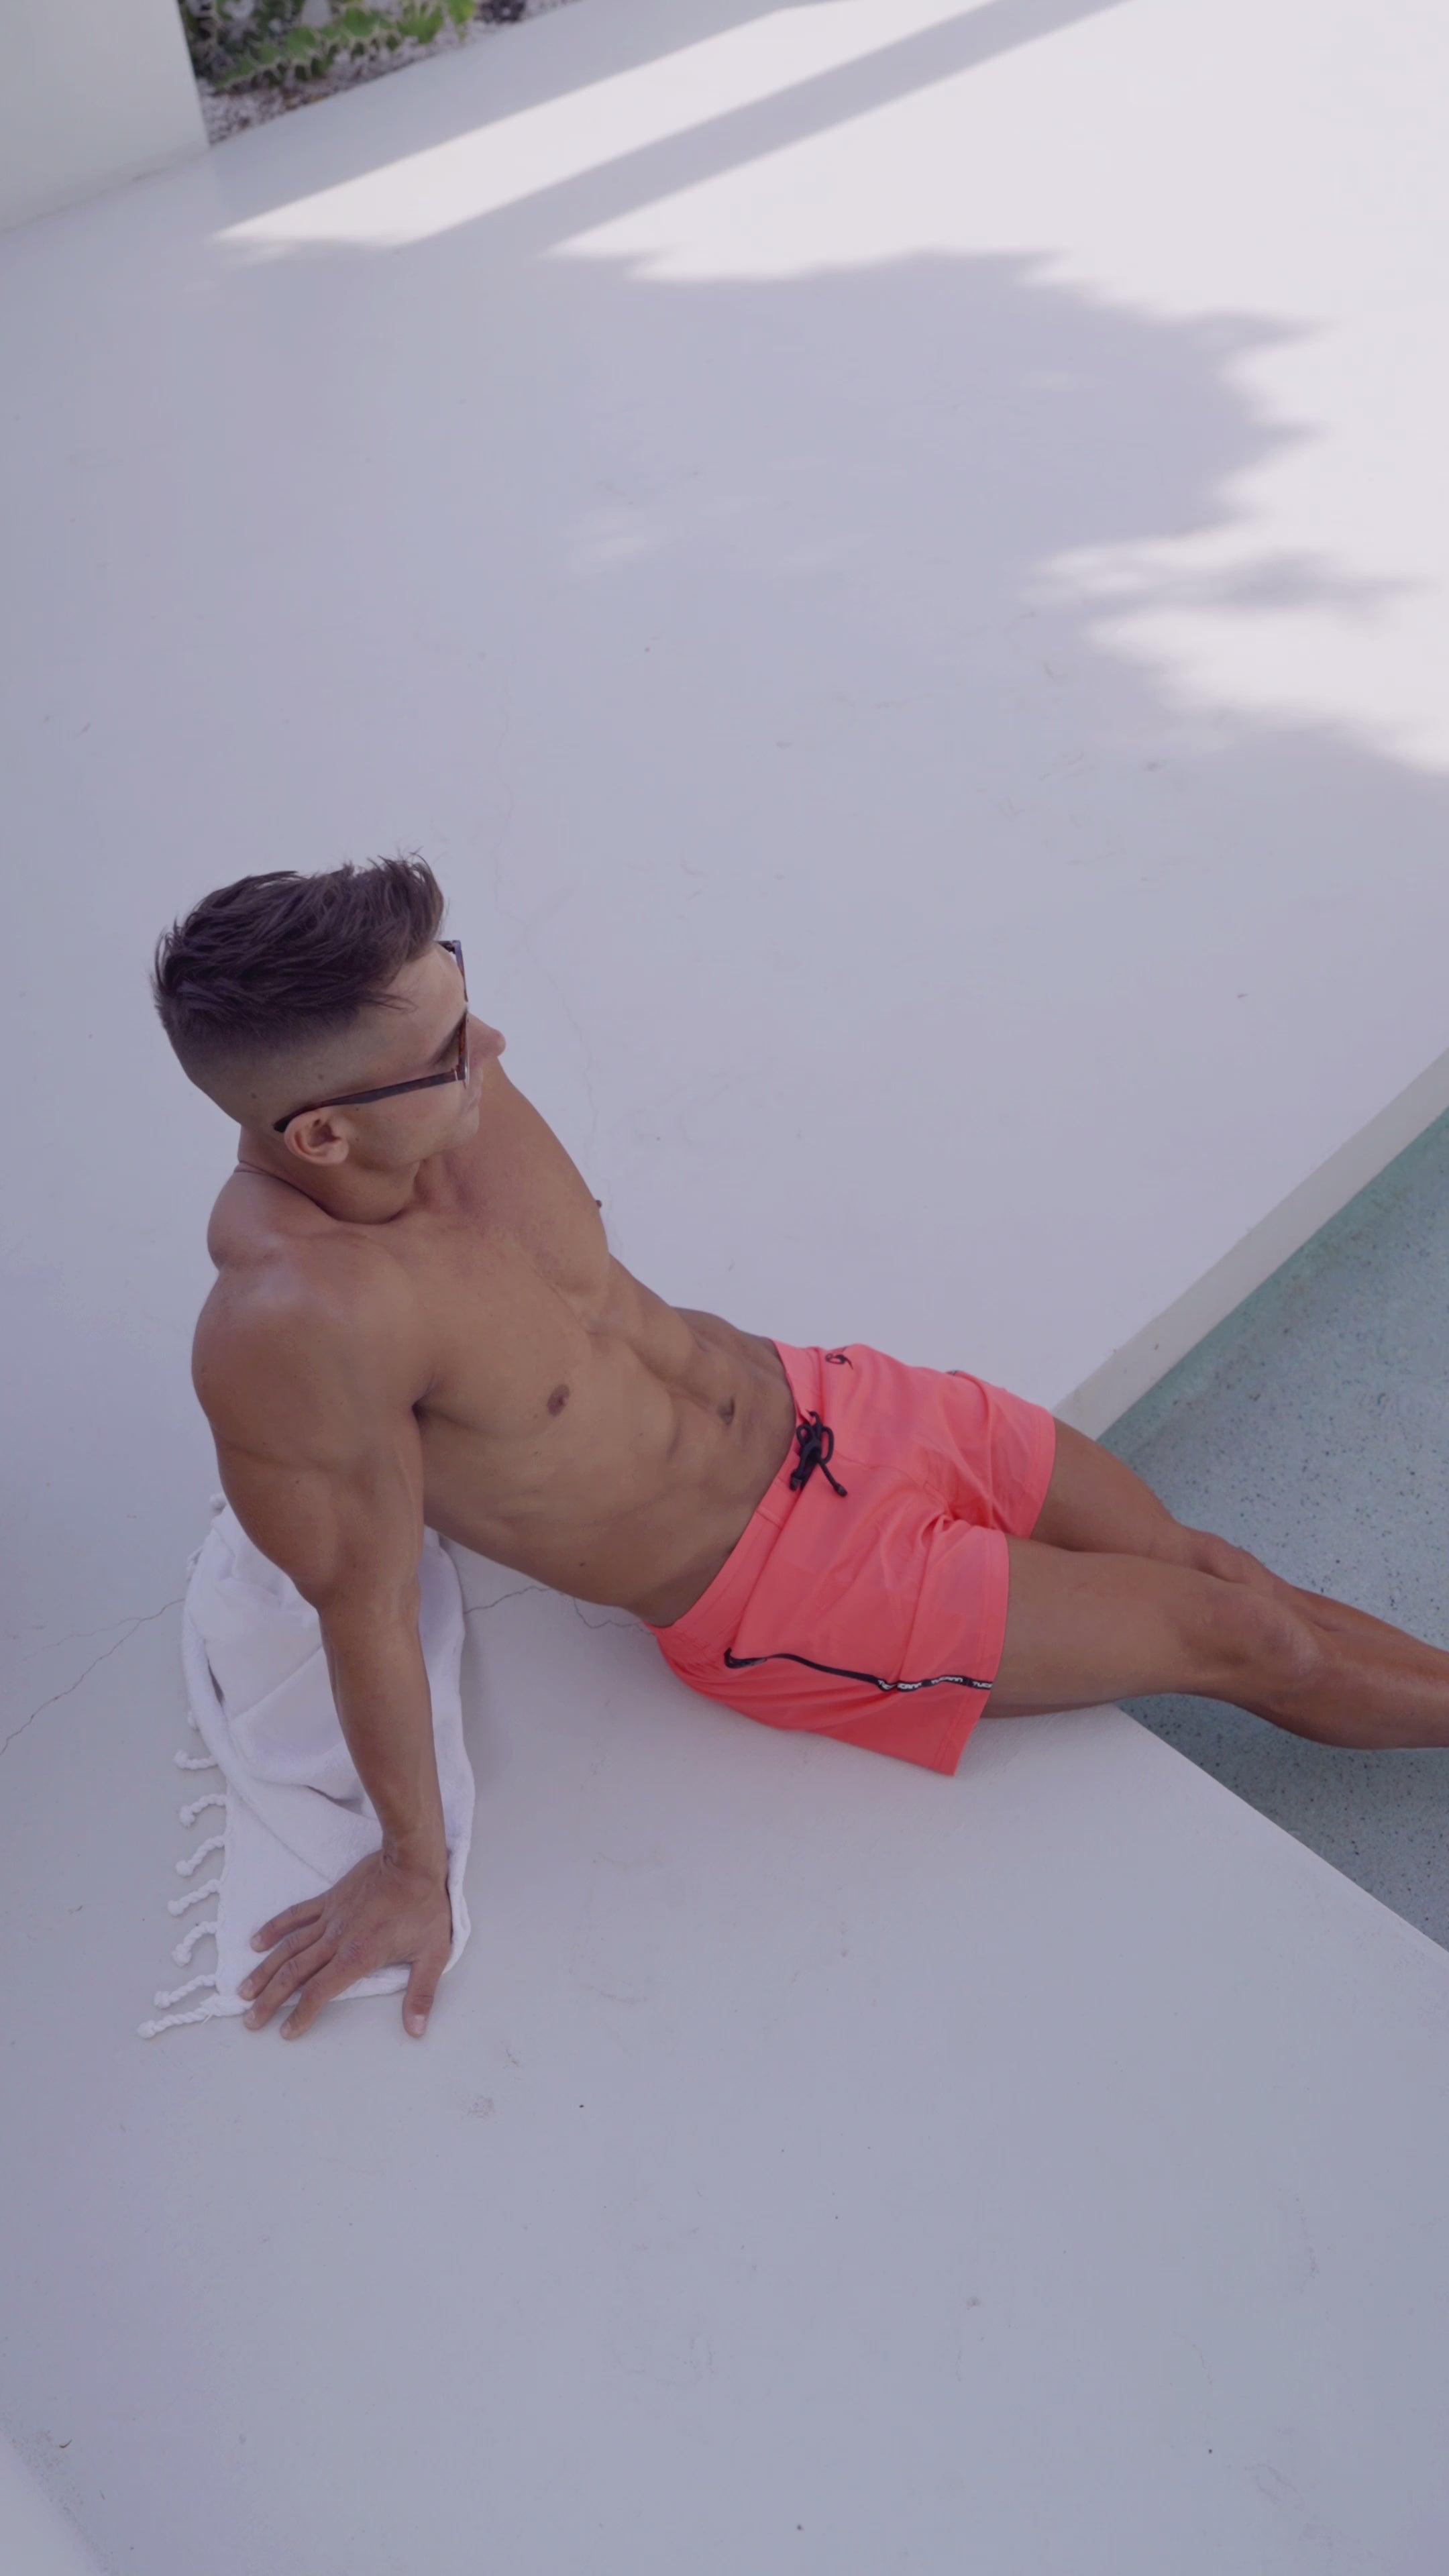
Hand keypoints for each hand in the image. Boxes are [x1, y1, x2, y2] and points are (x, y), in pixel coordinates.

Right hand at [239, 1849, 451, 2039]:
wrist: (412, 1861)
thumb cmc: (425, 1908)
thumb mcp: (433, 1955)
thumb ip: (421, 1995)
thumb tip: (416, 2030)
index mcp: (358, 1957)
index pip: (320, 1992)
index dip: (301, 2014)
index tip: (285, 2032)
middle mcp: (336, 1940)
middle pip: (294, 1974)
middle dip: (270, 2000)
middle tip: (251, 2021)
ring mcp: (329, 1918)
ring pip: (288, 1948)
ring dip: (264, 1971)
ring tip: (243, 1991)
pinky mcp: (328, 1899)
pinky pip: (295, 1915)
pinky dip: (274, 1928)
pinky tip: (255, 1942)